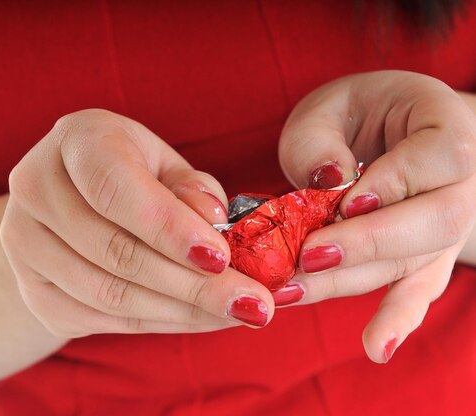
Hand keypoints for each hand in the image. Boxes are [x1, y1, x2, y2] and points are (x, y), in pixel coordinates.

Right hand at [0, 109, 274, 338]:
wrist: (68, 204)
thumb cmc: (130, 175)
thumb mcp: (166, 166)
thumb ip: (192, 191)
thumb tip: (215, 225)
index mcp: (76, 140)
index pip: (116, 189)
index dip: (169, 228)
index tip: (222, 258)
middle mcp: (36, 188)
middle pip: (115, 251)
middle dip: (193, 285)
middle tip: (254, 304)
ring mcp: (24, 245)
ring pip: (110, 294)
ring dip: (182, 311)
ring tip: (237, 313)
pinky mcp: (33, 291)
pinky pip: (102, 319)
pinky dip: (159, 323)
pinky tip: (200, 318)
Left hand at [278, 71, 475, 362]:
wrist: (382, 130)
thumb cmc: (352, 114)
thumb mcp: (326, 108)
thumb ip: (320, 141)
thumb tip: (329, 182)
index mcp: (444, 123)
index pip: (441, 155)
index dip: (395, 182)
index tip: (346, 199)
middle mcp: (460, 180)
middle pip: (436, 221)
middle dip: (369, 242)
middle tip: (309, 254)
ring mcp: (447, 225)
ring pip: (414, 262)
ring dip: (351, 280)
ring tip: (294, 291)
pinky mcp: (424, 258)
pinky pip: (418, 291)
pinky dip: (395, 320)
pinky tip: (375, 347)